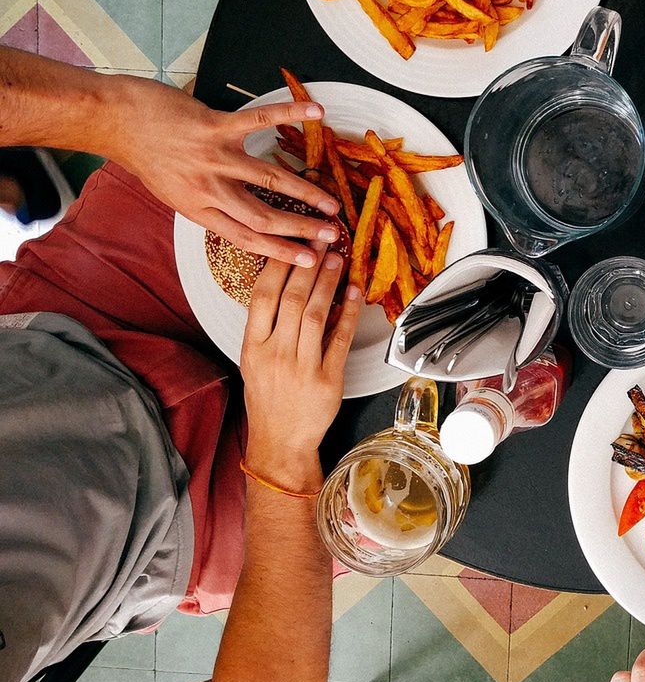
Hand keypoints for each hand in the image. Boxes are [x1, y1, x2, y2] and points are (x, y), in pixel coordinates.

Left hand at [100, 75, 341, 266]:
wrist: (115, 121)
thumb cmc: (145, 155)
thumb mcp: (173, 192)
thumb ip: (207, 203)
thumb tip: (240, 214)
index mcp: (198, 209)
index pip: (246, 237)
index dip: (281, 251)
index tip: (309, 260)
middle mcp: (208, 188)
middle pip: (263, 216)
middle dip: (302, 228)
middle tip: (332, 235)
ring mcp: (213, 157)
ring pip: (269, 179)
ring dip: (305, 192)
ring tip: (332, 201)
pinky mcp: (214, 126)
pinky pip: (259, 121)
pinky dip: (290, 114)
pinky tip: (316, 113)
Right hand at [240, 252, 361, 486]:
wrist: (280, 441)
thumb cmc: (268, 398)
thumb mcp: (254, 360)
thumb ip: (267, 326)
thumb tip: (289, 285)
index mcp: (253, 347)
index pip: (262, 296)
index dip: (278, 266)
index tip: (291, 243)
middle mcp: (275, 354)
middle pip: (292, 300)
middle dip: (308, 265)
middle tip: (321, 240)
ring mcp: (302, 367)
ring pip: (317, 315)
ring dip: (328, 283)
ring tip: (337, 259)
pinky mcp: (328, 380)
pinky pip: (340, 339)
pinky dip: (349, 314)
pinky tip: (355, 293)